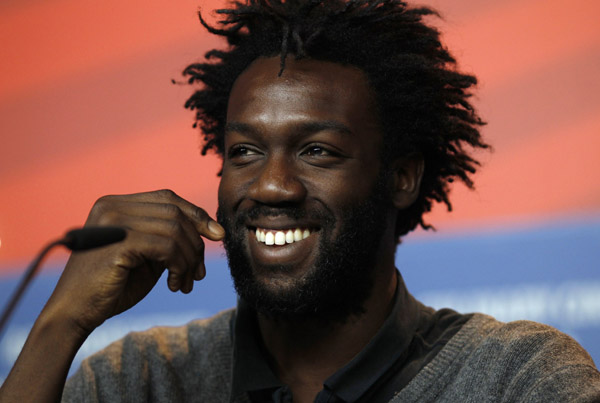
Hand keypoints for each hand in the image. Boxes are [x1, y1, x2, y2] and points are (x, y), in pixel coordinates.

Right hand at [43, 189, 224, 336]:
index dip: (197, 215)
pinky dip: (180, 266)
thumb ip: (168, 238)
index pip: (168, 199)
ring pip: (174, 230)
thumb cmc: (111, 286)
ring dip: (189, 259)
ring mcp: (114, 222)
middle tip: (200, 272)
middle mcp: (113, 207)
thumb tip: (210, 229)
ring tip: (187, 282)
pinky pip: (167, 248)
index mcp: (116, 204)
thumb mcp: (146, 256)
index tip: (217, 235)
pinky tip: (175, 285)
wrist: (75, 314)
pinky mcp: (119, 242)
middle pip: (175, 213)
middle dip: (196, 243)